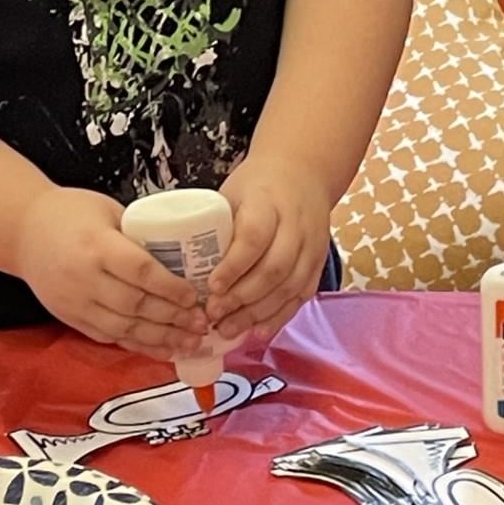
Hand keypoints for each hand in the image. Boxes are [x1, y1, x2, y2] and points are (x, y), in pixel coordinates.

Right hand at [16, 187, 205, 360]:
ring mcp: (76, 303)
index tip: (195, 295)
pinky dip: (139, 346)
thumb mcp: (106, 209)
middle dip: (173, 318)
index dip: (170, 287)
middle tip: (202, 323)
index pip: (139, 271)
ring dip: (161, 339)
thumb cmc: (69, 212)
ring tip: (191, 343)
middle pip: (135, 305)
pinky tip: (164, 350)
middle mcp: (85, 278)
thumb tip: (181, 253)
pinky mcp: (71, 318)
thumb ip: (136, 234)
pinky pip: (109, 337)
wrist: (21, 231)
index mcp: (97, 245)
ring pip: (124, 328)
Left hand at [206, 156, 331, 345]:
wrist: (303, 173)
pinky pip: (301, 295)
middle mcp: (296, 225)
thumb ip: (217, 225)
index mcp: (268, 201)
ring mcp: (312, 245)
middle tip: (214, 315)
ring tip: (229, 329)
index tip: (211, 286)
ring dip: (258, 313)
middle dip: (242, 297)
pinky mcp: (318, 262)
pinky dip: (280, 316)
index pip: (253, 237)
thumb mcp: (233, 192)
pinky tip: (259, 331)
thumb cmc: (259, 184)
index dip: (233, 266)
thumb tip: (185, 269)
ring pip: (289, 287)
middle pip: (274, 269)